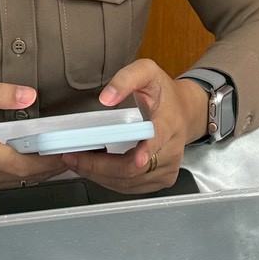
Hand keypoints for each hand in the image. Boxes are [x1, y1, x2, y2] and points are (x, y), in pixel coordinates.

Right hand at [0, 81, 65, 191]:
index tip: (69, 148)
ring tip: (65, 152)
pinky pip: (12, 180)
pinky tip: (42, 158)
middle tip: (76, 148)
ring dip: (44, 170)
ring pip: (21, 181)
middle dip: (54, 164)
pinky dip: (30, 171)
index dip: (50, 159)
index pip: (24, 164)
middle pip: (27, 176)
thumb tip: (28, 95)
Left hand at [59, 60, 208, 193]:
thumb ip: (126, 79)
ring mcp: (169, 168)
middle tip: (73, 157)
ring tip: (78, 162)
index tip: (138, 158)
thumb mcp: (148, 72)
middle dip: (99, 166)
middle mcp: (173, 149)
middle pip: (134, 168)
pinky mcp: (163, 180)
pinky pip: (132, 187)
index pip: (160, 137)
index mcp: (170, 121)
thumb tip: (106, 97)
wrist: (185, 112)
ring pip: (130, 182)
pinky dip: (109, 181)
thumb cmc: (163, 93)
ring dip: (99, 175)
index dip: (148, 150)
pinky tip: (96, 170)